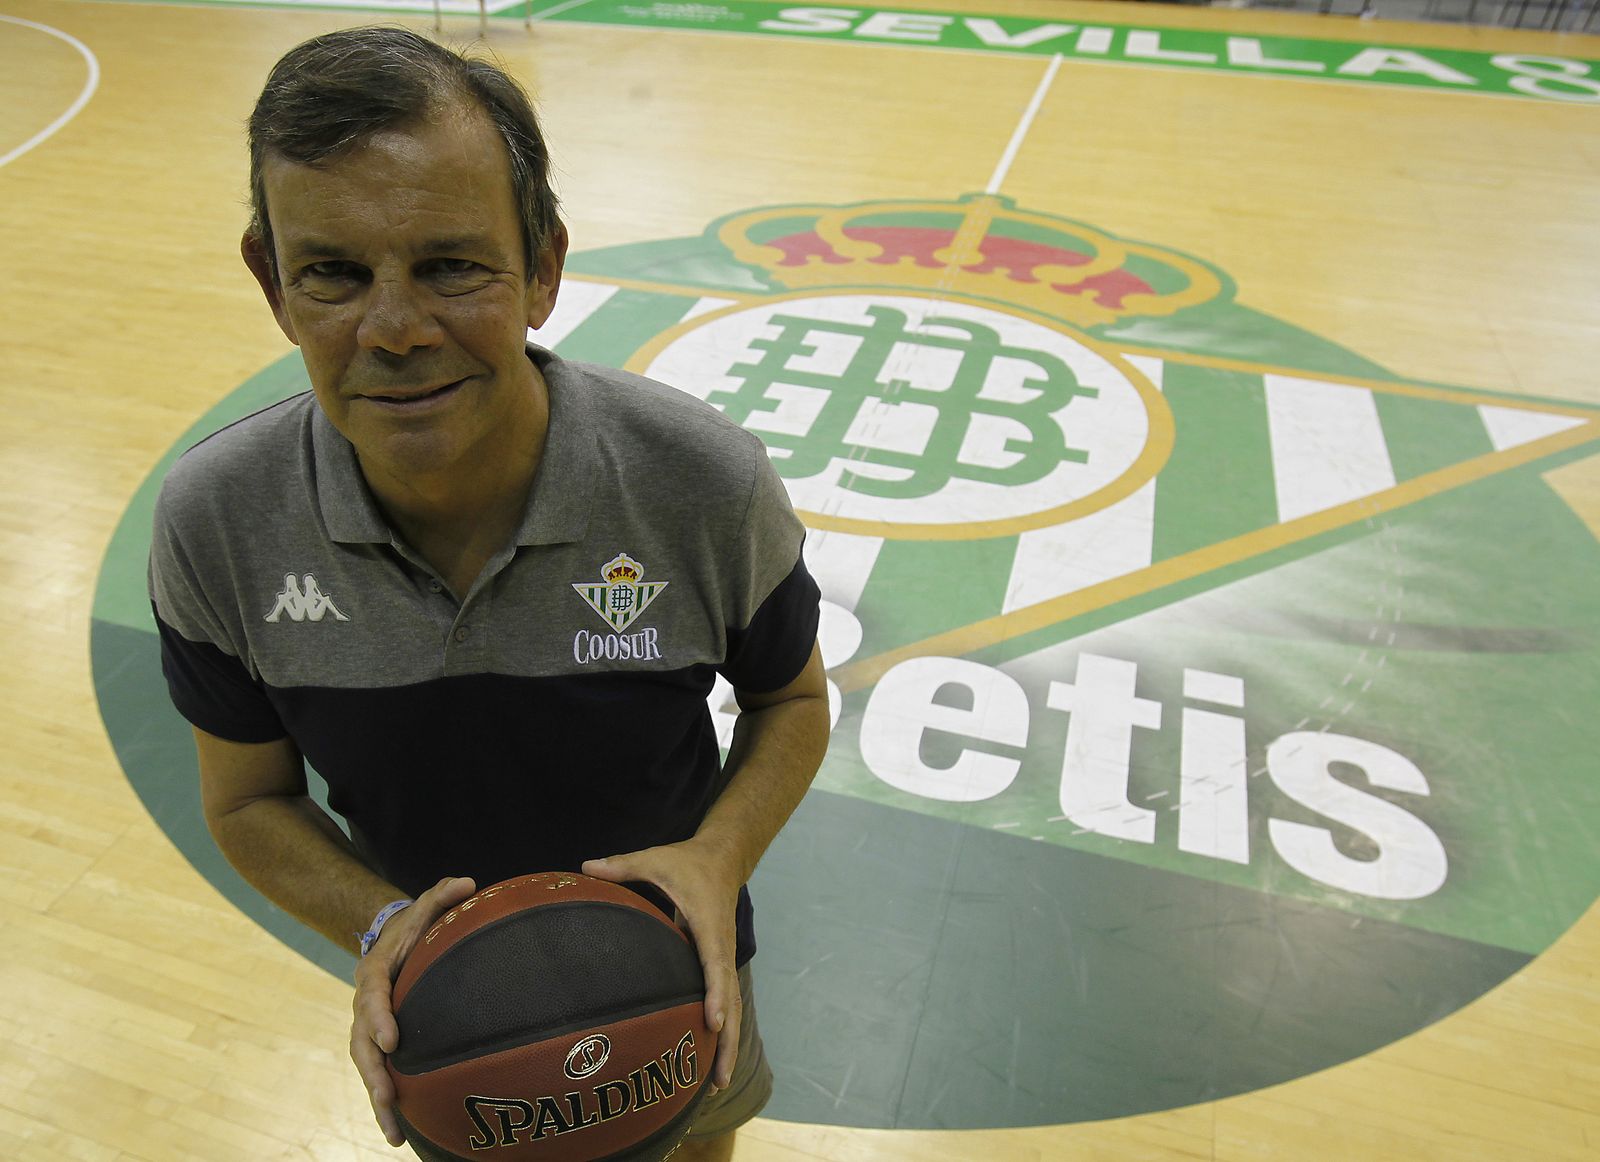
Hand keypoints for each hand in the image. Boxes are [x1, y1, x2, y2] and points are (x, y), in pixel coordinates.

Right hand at [350, 876, 477, 1146]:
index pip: (372, 994)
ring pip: (367, 1067)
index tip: (392, 1040)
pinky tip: (401, 1133)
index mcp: (375, 972)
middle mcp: (365, 1005)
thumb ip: (443, 894)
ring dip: (378, 1098)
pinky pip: (380, 1074)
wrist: (393, 942)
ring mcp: (369, 1028)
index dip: (378, 1017)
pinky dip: (387, 1103)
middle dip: (373, 1071)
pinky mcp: (380, 1046)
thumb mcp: (426, 906)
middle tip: (387, 1095)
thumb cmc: (416, 927)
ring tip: (394, 1131)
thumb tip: (469, 882)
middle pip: (361, 1042)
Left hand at [582, 841, 742, 1092]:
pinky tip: (712, 1058)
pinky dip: (724, 1031)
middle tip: (719, 1079)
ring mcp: (724, 958)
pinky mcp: (720, 963)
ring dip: (729, 1044)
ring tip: (719, 1084)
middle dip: (728, 1039)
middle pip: (731, 999)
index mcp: (708, 924)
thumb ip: (622, 865)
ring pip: (733, 1006)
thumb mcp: (655, 859)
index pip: (714, 964)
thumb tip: (584, 866)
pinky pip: (726, 1000)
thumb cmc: (686, 862)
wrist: (724, 859)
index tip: (712, 1024)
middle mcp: (722, 947)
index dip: (714, 994)